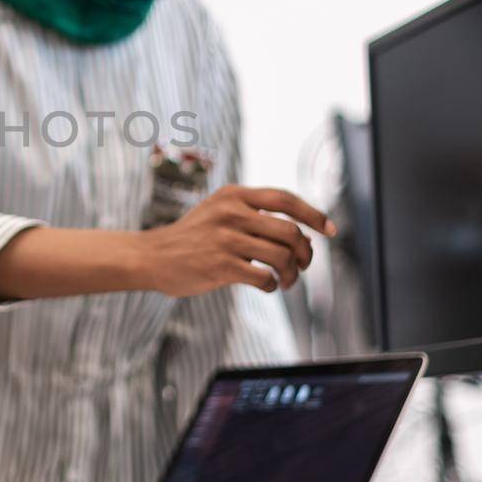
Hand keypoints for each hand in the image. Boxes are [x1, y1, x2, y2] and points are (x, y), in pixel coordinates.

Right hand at [143, 186, 333, 296]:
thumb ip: (253, 213)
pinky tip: (266, 286)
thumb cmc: (193, 237)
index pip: (285, 199)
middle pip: (290, 232)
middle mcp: (231, 213)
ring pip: (281, 257)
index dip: (313, 214)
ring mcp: (225, 239)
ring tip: (285, 281)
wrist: (152, 256)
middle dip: (305, 253)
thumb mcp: (219, 210)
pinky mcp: (220, 266)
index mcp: (234, 195)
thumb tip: (301, 233)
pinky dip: (272, 286)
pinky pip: (264, 277)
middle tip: (302, 266)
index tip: (330, 230)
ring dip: (291, 274)